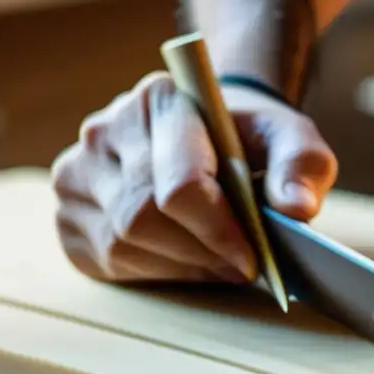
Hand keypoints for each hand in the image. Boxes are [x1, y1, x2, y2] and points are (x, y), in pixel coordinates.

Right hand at [51, 72, 336, 283]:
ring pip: (122, 243)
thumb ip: (303, 167)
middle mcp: (105, 130)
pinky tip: (187, 262)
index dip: (220, 232)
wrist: (212, 133)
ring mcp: (78, 170)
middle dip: (201, 255)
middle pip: (144, 218)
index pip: (180, 184)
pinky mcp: (70, 211)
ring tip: (220, 265)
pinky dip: (154, 272)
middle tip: (243, 269)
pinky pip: (105, 259)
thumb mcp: (294, 140)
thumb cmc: (252, 140)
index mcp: (159, 100)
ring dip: (180, 267)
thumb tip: (296, 209)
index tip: (254, 258)